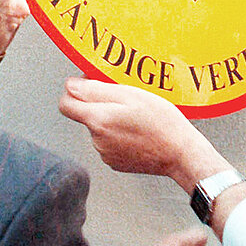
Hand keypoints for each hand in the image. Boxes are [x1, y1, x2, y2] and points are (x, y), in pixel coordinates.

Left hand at [58, 78, 227, 190]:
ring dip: (112, 119)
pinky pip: (110, 142)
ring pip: (99, 127)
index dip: (76, 90)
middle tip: (126, 99)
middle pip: (85, 114)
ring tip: (138, 117)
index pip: (65, 103)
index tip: (92, 84)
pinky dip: (120, 134)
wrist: (180, 154)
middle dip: (100, 104)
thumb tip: (71, 85)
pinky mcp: (115, 162)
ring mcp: (105, 153)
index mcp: (98, 120)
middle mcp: (96, 139)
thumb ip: (96, 89)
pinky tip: (139, 131)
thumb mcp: (131, 94)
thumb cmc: (161, 121)